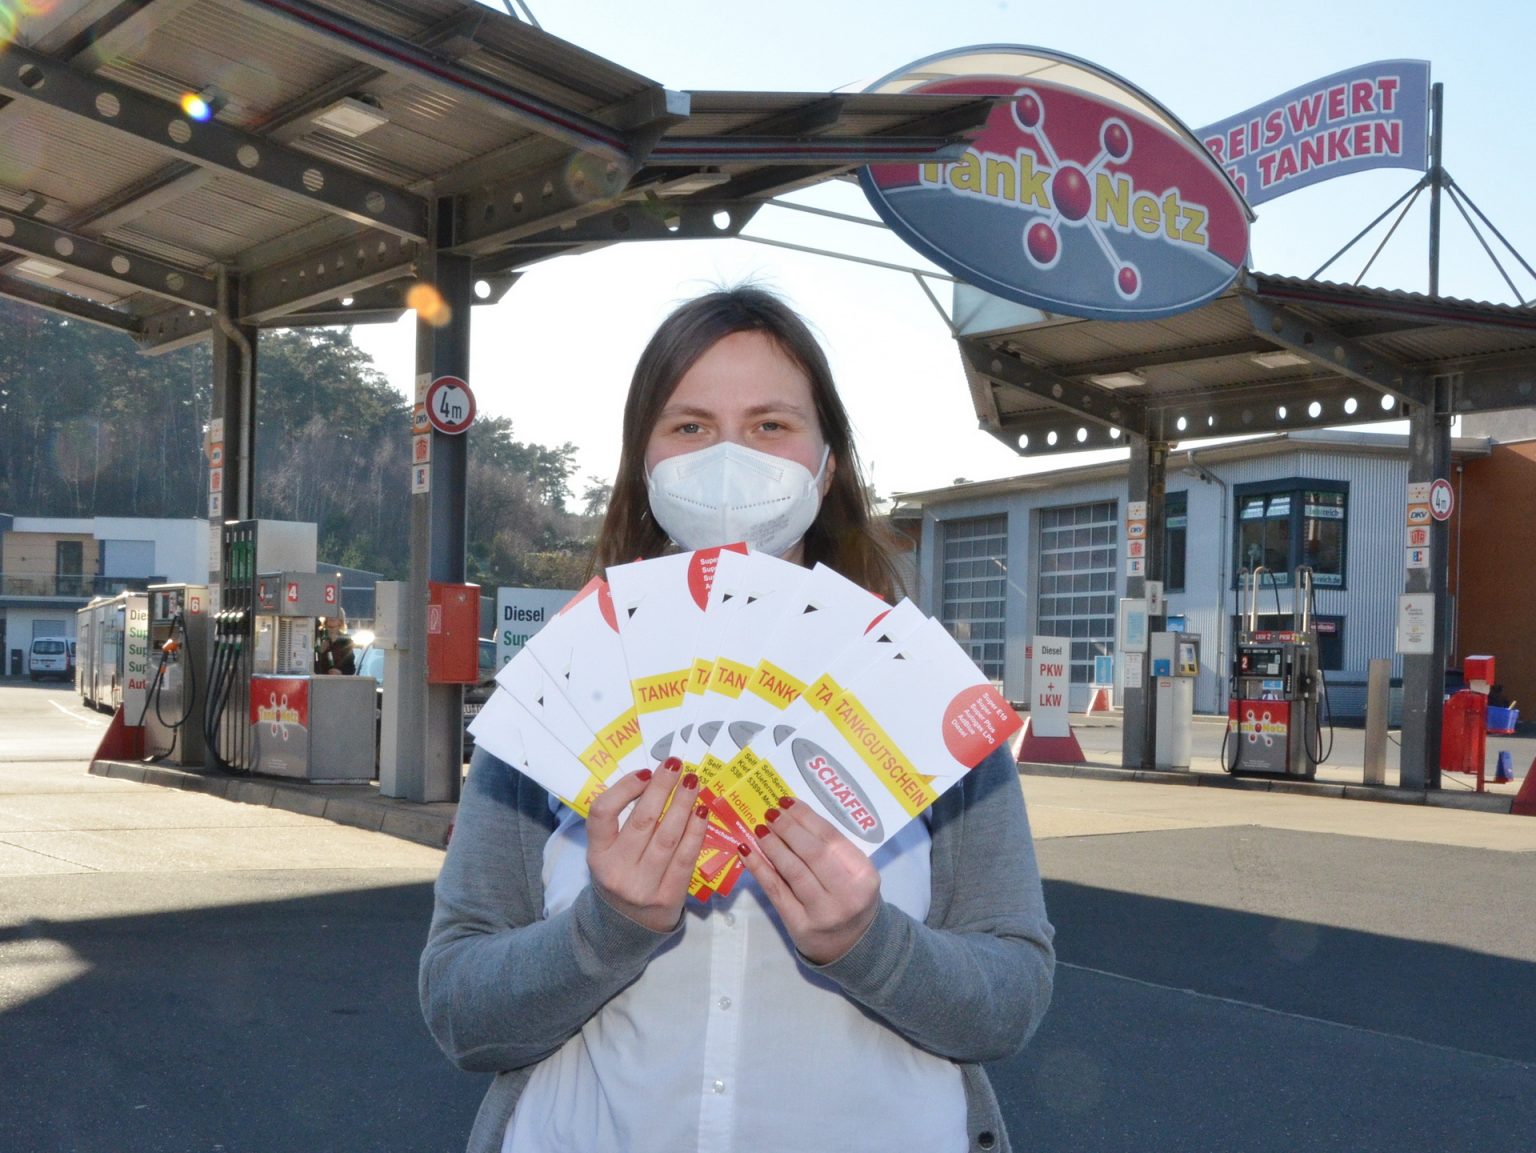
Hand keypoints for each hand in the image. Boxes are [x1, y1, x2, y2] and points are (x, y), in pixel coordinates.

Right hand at [586, 759, 709, 932]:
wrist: (627, 926)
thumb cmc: (621, 875)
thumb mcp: (608, 852)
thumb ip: (622, 822)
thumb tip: (654, 780)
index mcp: (596, 855)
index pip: (602, 814)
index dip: (624, 789)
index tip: (645, 773)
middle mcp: (616, 871)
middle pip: (642, 821)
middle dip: (662, 788)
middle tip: (676, 765)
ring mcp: (642, 886)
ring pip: (667, 837)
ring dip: (683, 805)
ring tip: (692, 782)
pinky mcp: (667, 897)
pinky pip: (685, 858)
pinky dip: (695, 832)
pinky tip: (702, 812)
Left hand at [738, 797, 880, 963]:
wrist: (853, 946)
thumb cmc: (852, 899)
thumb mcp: (855, 874)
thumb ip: (834, 850)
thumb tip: (795, 816)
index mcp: (864, 875)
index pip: (831, 839)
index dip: (807, 818)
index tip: (788, 802)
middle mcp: (846, 893)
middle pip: (812, 853)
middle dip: (788, 828)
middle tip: (771, 812)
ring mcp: (822, 912)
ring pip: (793, 870)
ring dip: (772, 845)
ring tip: (759, 828)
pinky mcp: (800, 924)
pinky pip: (776, 890)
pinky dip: (759, 868)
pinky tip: (747, 852)